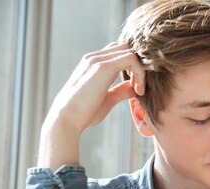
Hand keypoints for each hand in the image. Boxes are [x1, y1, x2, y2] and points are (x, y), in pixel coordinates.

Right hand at [39, 42, 145, 169]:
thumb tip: (134, 88)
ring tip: (139, 90)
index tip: (136, 87)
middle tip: (139, 87)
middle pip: (126, 47)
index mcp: (93, 64)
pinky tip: (138, 90)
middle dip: (139, 65)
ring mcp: (97, 59)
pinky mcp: (103, 66)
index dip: (132, 66)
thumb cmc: (85, 113)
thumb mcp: (107, 99)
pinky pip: (131, 59)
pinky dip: (140, 73)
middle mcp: (94, 57)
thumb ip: (120, 91)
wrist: (68, 119)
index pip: (119, 52)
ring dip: (141, 70)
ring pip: (130, 51)